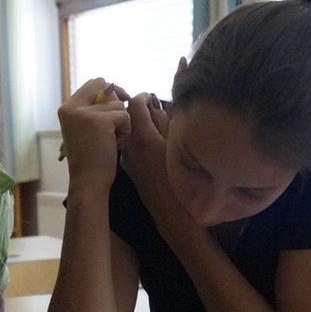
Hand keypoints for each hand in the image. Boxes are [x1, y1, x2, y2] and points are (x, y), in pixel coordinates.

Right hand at [57, 78, 130, 187]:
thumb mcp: (84, 129)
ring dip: (122, 122)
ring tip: (112, 141)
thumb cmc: (90, 159)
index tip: (120, 101)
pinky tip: (116, 145)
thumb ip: (91, 110)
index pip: (93, 83)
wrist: (88, 182)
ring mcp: (84, 113)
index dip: (109, 90)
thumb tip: (113, 90)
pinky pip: (124, 116)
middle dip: (117, 100)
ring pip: (117, 104)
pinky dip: (125, 131)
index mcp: (66, 108)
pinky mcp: (100, 121)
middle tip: (120, 121)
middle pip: (103, 84)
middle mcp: (71, 107)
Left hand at [120, 92, 183, 226]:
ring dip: (139, 125)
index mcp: (143, 137)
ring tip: (157, 127)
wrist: (174, 214)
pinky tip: (154, 145)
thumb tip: (154, 103)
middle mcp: (130, 146)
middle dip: (140, 110)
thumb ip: (165, 120)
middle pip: (128, 116)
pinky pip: (131, 145)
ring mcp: (127, 158)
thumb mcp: (180, 143)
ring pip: (129, 131)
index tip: (153, 98)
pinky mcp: (128, 168)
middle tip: (156, 110)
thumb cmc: (184, 178)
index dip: (144, 96)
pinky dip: (138, 139)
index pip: (134, 103)